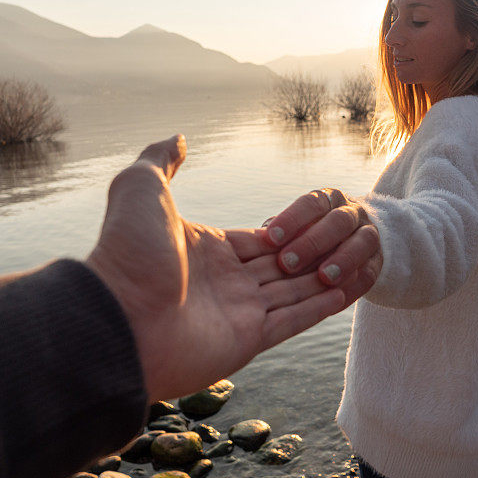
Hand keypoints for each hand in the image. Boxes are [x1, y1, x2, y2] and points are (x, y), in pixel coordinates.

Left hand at [85, 135, 349, 403]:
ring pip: (295, 291)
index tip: (318, 221)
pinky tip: (348, 288)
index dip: (288, 230)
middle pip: (281, 264)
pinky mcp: (249, 340)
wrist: (117, 318)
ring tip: (361, 263)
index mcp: (206, 251)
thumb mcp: (141, 189)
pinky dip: (324, 305)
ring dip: (327, 277)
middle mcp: (225, 282)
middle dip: (314, 253)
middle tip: (348, 240)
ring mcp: (238, 313)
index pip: (259, 238)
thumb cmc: (126, 252)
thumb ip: (161, 160)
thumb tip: (178, 138)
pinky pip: (296, 318)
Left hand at [262, 188, 381, 299]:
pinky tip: (339, 297)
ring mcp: (369, 234)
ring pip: (362, 242)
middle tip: (288, 263)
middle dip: (313, 242)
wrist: (346, 246)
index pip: (311, 203)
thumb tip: (253, 242)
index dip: (292, 219)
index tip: (270, 238)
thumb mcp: (290, 231)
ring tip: (323, 278)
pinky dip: (356, 284)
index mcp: (326, 200)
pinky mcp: (378, 261)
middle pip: (338, 221)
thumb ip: (276, 235)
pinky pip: (371, 271)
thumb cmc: (304, 238)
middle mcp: (350, 212)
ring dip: (343, 259)